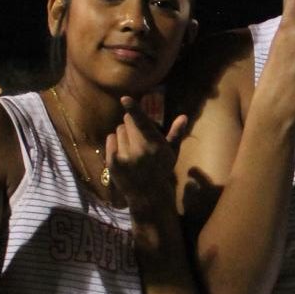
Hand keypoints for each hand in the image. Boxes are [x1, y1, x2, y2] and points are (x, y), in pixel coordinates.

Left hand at [106, 100, 187, 217]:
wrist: (147, 195)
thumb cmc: (161, 170)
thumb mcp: (171, 153)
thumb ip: (175, 134)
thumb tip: (183, 117)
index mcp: (154, 145)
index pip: (142, 123)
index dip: (133, 109)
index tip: (124, 98)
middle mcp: (139, 150)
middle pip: (127, 121)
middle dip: (132, 124)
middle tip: (139, 137)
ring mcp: (124, 156)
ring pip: (118, 130)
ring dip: (124, 134)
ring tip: (131, 147)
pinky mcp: (112, 162)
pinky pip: (110, 139)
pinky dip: (115, 142)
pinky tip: (123, 153)